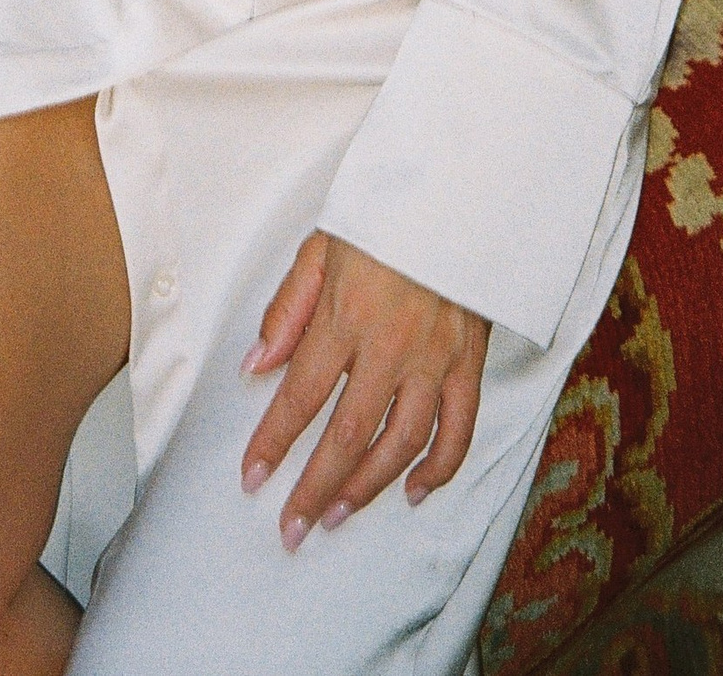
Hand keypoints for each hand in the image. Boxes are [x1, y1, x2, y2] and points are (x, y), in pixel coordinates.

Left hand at [238, 233, 488, 550]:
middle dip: (314, 488)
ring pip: (400, 444)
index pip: (299, 396)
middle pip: (346, 436)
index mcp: (346, 316)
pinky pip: (457, 431)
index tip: (252, 478)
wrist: (456, 193)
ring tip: (337, 514)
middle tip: (292, 528)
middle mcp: (390, 346)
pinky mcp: (470, 363)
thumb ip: (287, 310)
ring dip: (366, 489)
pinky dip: (437, 469)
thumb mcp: (321, 247)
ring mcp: (435, 359)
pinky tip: (412, 490)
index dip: (272, 443)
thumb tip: (256, 367)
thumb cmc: (383, 217)